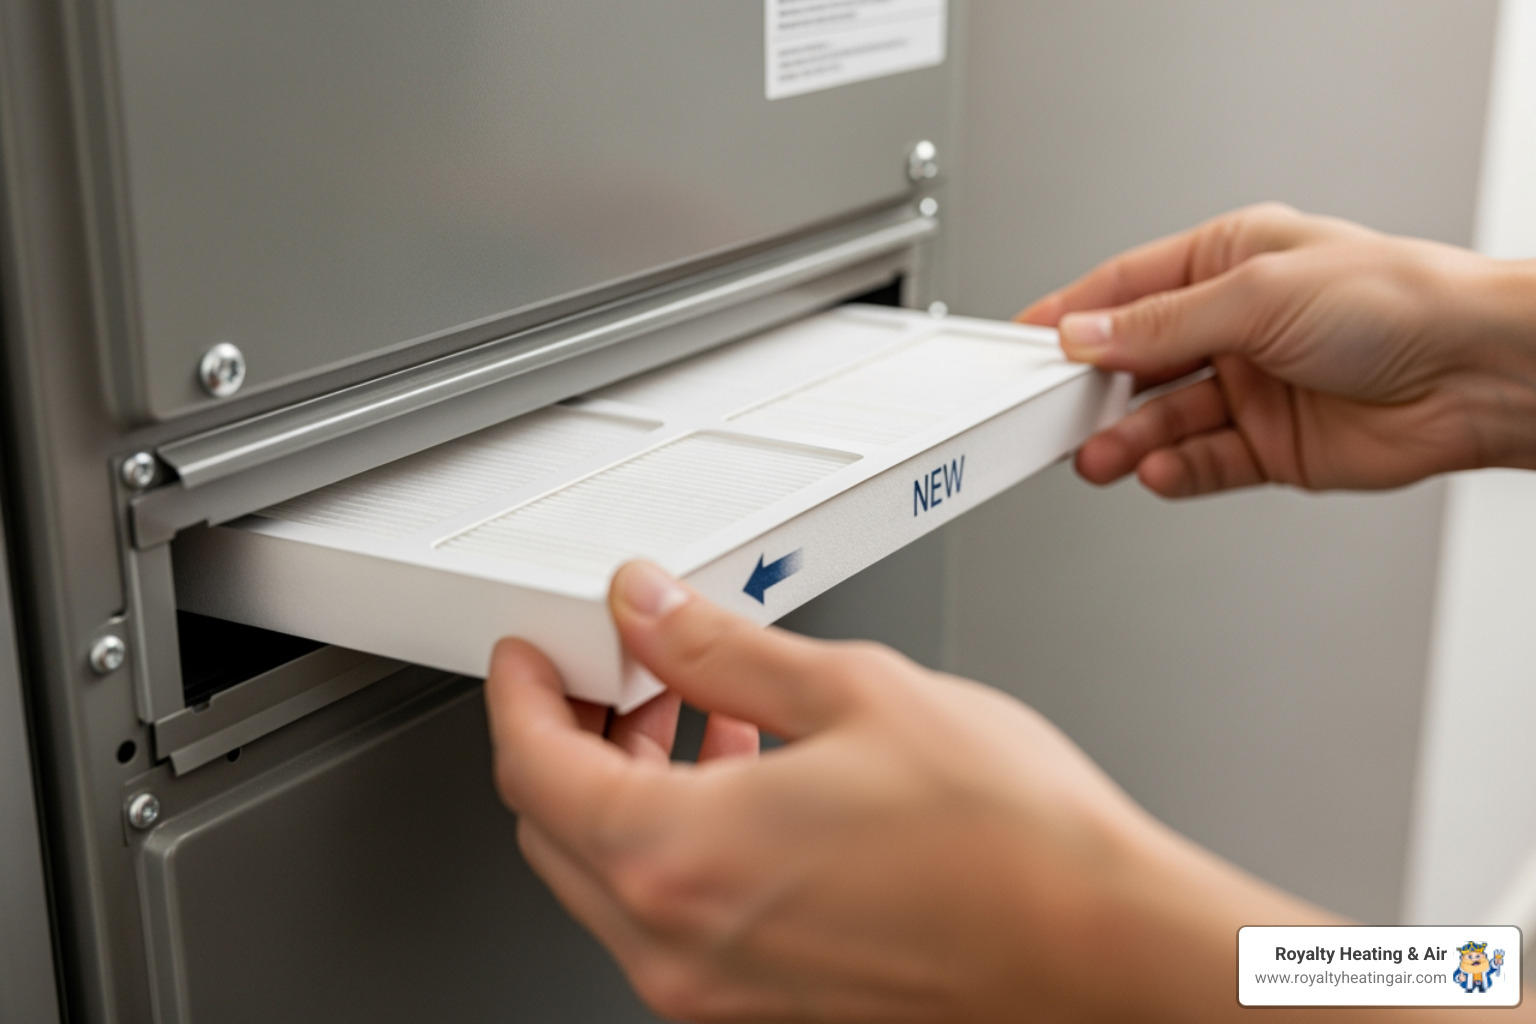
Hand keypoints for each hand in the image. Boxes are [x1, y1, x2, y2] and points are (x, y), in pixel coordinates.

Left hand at [485, 561, 1324, 1022]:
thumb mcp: (852, 692)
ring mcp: (721, 995)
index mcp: (678, 859)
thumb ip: (722, 647)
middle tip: (626, 670)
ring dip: (633, 788)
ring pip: (616, 879)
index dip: (524, 692)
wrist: (1106, 954)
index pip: (533, 767)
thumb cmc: (1011, 843)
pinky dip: (684, 845)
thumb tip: (651, 609)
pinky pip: (681, 921)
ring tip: (704, 711)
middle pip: (559, 829)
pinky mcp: (767, 1012)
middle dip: (577, 737)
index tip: (537, 654)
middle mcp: (681, 947)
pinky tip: (752, 783)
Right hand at [1019, 203, 1535, 496]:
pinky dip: (1174, 470)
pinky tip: (1156, 470)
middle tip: (1050, 415)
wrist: (1478, 374)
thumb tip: (1087, 335)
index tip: (1023, 344)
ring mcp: (1252, 388)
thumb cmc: (1399, 300)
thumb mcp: (1257, 294)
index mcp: (1229, 262)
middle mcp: (1236, 326)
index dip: (1071, 318)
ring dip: (1126, 439)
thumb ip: (1161, 324)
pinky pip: (1203, 462)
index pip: (1126, 290)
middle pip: (1137, 362)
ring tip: (1097, 456)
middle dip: (1093, 391)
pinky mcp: (1270, 447)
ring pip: (1162, 419)